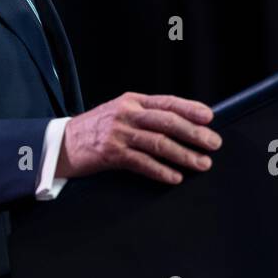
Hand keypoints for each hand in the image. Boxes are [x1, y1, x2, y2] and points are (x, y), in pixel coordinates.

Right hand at [55, 93, 219, 183]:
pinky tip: (175, 177)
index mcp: (132, 100)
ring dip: (183, 154)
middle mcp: (126, 113)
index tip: (210, 117)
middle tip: (213, 144)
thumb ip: (146, 115)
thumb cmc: (97, 128)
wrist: (63, 142)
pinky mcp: (111, 153)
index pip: (167, 101)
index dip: (190, 108)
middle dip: (194, 133)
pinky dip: (161, 171)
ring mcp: (119, 133)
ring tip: (202, 163)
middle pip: (167, 121)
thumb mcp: (121, 113)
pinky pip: (143, 163)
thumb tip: (182, 124)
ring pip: (159, 143)